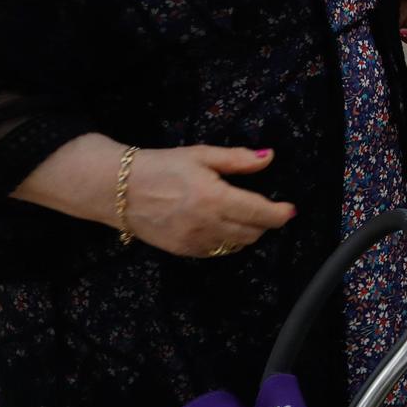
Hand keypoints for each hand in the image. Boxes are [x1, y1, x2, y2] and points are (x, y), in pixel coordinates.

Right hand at [122, 145, 296, 257]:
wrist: (116, 190)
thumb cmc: (160, 166)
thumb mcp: (200, 155)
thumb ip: (237, 159)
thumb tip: (268, 157)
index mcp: (214, 198)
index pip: (261, 213)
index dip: (280, 214)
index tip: (290, 209)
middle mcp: (207, 224)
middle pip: (253, 233)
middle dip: (265, 222)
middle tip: (266, 208)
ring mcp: (194, 241)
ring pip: (236, 245)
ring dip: (248, 233)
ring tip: (245, 217)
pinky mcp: (182, 251)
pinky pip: (216, 251)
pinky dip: (226, 241)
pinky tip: (222, 226)